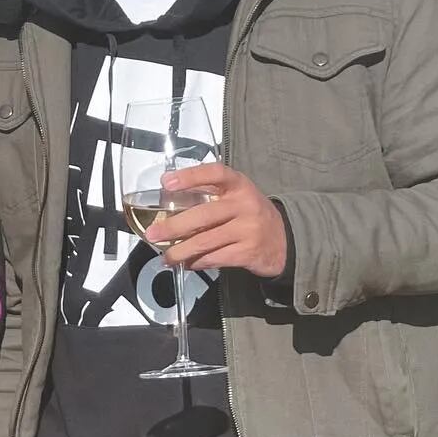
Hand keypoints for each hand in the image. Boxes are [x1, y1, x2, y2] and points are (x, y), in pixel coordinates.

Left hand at [152, 163, 288, 279]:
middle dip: (174, 226)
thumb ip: (210, 195)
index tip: (167, 183)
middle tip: (153, 233)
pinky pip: (215, 258)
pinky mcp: (247, 252)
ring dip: (181, 250)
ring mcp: (248, 229)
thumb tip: (169, 202)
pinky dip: (197, 262)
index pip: (214, 173)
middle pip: (204, 215)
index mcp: (239, 185)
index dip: (190, 176)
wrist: (284, 240)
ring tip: (166, 256)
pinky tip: (187, 263)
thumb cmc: (249, 214)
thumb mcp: (237, 196)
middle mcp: (244, 204)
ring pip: (206, 241)